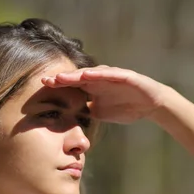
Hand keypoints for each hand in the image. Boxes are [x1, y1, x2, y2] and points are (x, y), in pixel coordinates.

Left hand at [41, 66, 173, 123]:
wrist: (151, 106)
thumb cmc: (126, 107)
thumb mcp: (100, 112)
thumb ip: (86, 112)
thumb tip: (67, 120)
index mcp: (93, 87)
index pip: (72, 85)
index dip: (58, 85)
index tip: (42, 87)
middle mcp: (100, 79)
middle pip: (77, 77)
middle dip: (62, 79)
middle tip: (46, 80)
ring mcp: (112, 76)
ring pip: (91, 73)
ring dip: (76, 75)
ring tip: (62, 77)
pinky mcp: (125, 76)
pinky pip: (111, 74)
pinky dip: (99, 73)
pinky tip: (88, 74)